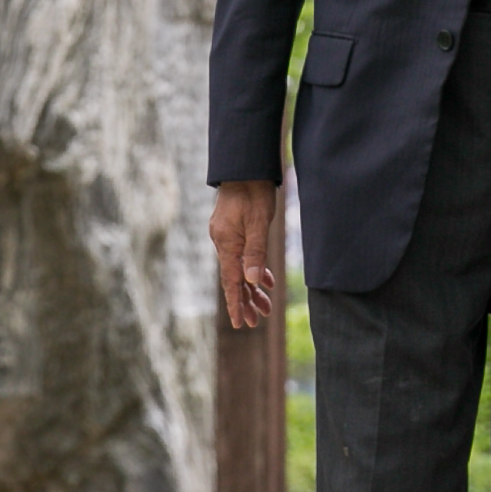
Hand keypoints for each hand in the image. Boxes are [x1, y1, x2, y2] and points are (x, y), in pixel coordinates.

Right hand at [212, 182, 283, 330]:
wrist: (245, 168)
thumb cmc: (253, 192)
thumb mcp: (257, 223)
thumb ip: (255, 252)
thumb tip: (253, 282)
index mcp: (227, 244)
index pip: (232, 282)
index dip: (237, 304)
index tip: (240, 323)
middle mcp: (224, 243)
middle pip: (235, 279)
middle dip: (246, 302)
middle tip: (255, 322)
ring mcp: (228, 237)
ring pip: (240, 270)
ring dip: (252, 289)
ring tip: (265, 308)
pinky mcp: (234, 231)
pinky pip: (243, 257)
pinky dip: (254, 270)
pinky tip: (265, 281)